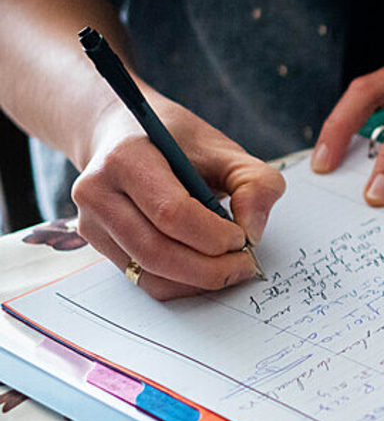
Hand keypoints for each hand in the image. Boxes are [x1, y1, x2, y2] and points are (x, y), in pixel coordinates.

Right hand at [71, 98, 285, 299]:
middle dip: (210, 268)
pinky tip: (206, 271)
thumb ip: (255, 184)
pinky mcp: (97, 244)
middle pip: (156, 251)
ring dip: (198, 282)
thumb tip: (252, 233)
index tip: (243, 238)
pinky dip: (181, 285)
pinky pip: (142, 281)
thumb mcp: (226, 150)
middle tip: (245, 264)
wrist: (125, 135)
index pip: (171, 213)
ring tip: (230, 268)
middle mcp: (97, 192)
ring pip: (148, 274)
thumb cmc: (179, 143)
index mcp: (126, 158)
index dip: (213, 235)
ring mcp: (90, 221)